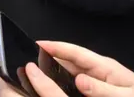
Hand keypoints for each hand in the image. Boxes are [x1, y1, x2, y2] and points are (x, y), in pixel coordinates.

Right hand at [0, 41, 133, 96]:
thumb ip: (104, 90)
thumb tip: (79, 80)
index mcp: (106, 67)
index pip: (76, 52)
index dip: (56, 46)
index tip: (36, 43)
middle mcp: (101, 71)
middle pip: (71, 61)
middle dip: (50, 57)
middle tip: (27, 57)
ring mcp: (100, 81)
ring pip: (72, 72)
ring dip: (55, 70)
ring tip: (35, 71)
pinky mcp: (100, 90)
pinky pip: (77, 84)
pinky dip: (64, 82)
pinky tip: (55, 87)